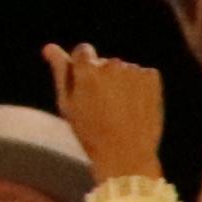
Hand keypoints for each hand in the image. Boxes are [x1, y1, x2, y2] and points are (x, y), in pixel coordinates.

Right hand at [46, 41, 163, 186]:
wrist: (126, 153)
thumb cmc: (90, 131)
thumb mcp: (68, 103)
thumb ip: (61, 71)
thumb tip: (49, 47)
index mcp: (87, 69)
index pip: (83, 51)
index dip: (83, 67)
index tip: (86, 85)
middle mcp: (111, 65)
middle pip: (104, 63)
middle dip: (102, 77)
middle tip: (102, 106)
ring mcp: (134, 71)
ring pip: (124, 70)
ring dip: (122, 83)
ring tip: (120, 109)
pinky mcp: (152, 79)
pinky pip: (143, 75)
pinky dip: (140, 86)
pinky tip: (135, 106)